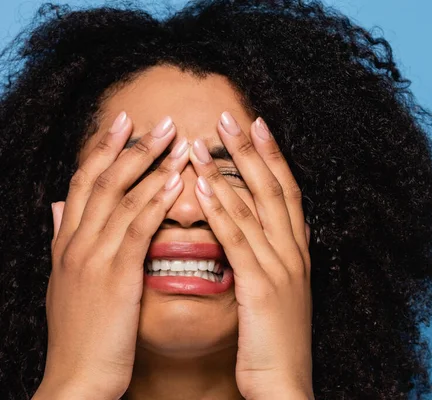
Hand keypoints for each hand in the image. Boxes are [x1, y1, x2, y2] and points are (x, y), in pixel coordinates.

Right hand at [36, 113, 188, 398]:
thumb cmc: (82, 334)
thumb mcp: (68, 282)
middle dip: (130, 146)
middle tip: (159, 120)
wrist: (77, 378)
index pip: (84, 182)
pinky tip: (176, 182)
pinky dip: (156, 202)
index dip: (102, 149)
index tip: (123, 121)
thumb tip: (60, 209)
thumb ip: (67, 241)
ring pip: (120, 198)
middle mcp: (76, 243)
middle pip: (100, 180)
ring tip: (177, 139)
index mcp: (67, 243)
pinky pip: (137, 230)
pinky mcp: (115, 278)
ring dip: (151, 165)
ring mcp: (93, 258)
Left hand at [189, 112, 313, 399]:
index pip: (288, 194)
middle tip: (234, 117)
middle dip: (256, 150)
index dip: (275, 158)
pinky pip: (239, 240)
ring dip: (232, 169)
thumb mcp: (278, 296)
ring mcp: (280, 268)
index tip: (259, 127)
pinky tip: (204, 185)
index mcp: (298, 254)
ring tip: (208, 139)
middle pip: (275, 189)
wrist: (286, 386)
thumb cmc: (276, 344)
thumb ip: (271, 262)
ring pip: (256, 207)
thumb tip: (261, 236)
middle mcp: (294, 254)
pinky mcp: (262, 288)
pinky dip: (223, 209)